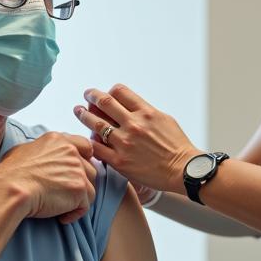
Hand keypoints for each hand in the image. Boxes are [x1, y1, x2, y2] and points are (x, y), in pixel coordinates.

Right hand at [0, 130, 97, 225]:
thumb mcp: (23, 151)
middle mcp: (71, 152)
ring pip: (90, 187)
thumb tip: (38, 154)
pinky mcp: (79, 188)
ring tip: (62, 207)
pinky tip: (62, 217)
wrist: (10, 189)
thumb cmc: (10, 174)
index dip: (85, 159)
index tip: (78, 172)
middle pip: (89, 168)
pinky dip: (74, 213)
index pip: (84, 146)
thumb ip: (39, 150)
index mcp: (58, 140)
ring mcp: (78, 170)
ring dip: (79, 198)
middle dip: (81, 183)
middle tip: (67, 195)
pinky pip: (85, 205)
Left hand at [74, 85, 198, 195]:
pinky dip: (90, 141)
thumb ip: (145, 112)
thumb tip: (130, 107)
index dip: (110, 91)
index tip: (106, 93)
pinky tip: (86, 138)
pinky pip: (98, 148)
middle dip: (93, 96)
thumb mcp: (164, 119)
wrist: (181, 169)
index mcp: (145, 112)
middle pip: (105, 103)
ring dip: (84, 115)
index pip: (120, 92)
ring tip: (78, 110)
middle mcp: (133, 124)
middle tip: (87, 94)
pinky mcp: (119, 161)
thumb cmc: (176, 144)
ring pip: (96, 124)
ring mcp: (124, 143)